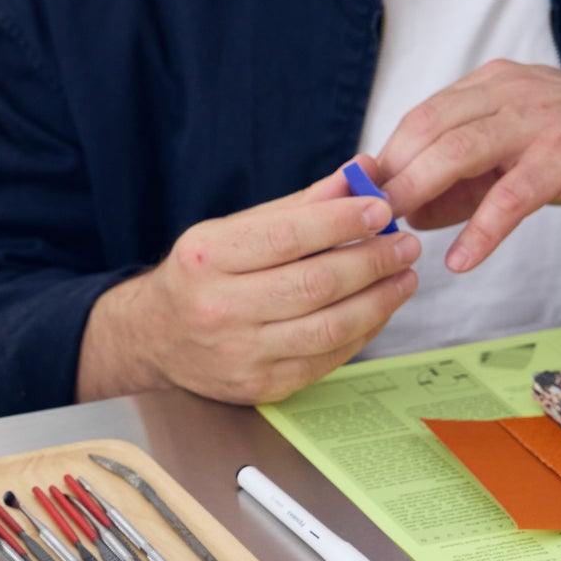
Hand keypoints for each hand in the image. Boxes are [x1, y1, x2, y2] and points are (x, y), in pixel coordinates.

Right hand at [82, 168, 421, 403]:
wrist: (155, 337)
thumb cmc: (202, 275)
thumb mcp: (232, 230)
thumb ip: (298, 206)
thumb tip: (359, 174)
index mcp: (207, 259)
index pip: (287, 237)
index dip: (341, 222)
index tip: (380, 209)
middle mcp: (218, 308)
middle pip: (314, 285)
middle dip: (371, 261)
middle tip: (404, 245)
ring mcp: (240, 354)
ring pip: (329, 328)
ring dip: (378, 300)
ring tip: (404, 277)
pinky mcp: (261, 386)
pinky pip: (326, 359)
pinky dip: (362, 331)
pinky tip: (378, 309)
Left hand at [375, 59, 560, 271]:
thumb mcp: (507, 152)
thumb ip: (457, 182)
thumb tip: (407, 215)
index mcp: (489, 86)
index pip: (421, 116)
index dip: (387, 154)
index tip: (358, 191)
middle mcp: (509, 94)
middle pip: (429, 127)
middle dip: (393, 171)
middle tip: (365, 213)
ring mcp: (538, 124)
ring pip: (460, 150)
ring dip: (418, 189)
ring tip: (394, 228)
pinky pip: (512, 198)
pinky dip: (481, 231)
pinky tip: (460, 260)